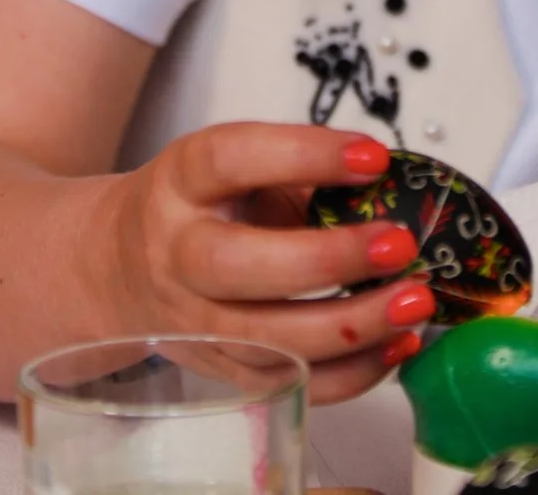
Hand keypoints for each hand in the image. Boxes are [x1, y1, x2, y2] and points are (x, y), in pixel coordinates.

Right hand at [88, 123, 438, 402]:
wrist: (122, 267)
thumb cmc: (205, 207)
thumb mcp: (238, 170)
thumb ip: (306, 175)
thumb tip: (399, 188)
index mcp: (182, 183)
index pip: (229, 160)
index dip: (302, 155)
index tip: (372, 158)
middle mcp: (178, 253)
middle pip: (237, 265)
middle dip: (327, 259)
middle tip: (399, 245)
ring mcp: (196, 322)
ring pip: (268, 339)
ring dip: (354, 326)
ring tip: (416, 300)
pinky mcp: (224, 370)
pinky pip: (291, 383)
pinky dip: (354, 373)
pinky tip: (398, 344)